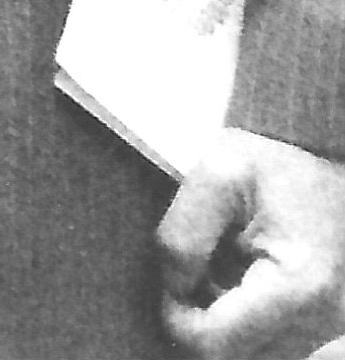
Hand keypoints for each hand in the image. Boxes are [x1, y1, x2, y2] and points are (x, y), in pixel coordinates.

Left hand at [161, 128, 344, 357]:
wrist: (322, 162)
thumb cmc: (270, 166)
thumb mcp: (213, 176)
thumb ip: (182, 235)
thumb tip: (175, 287)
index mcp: (301, 285)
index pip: (217, 343)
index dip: (178, 318)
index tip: (172, 280)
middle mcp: (324, 321)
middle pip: (235, 357)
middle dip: (201, 321)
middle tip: (195, 272)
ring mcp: (329, 331)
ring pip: (253, 356)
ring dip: (224, 325)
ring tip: (222, 275)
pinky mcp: (325, 330)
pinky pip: (271, 346)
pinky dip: (245, 325)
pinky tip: (240, 287)